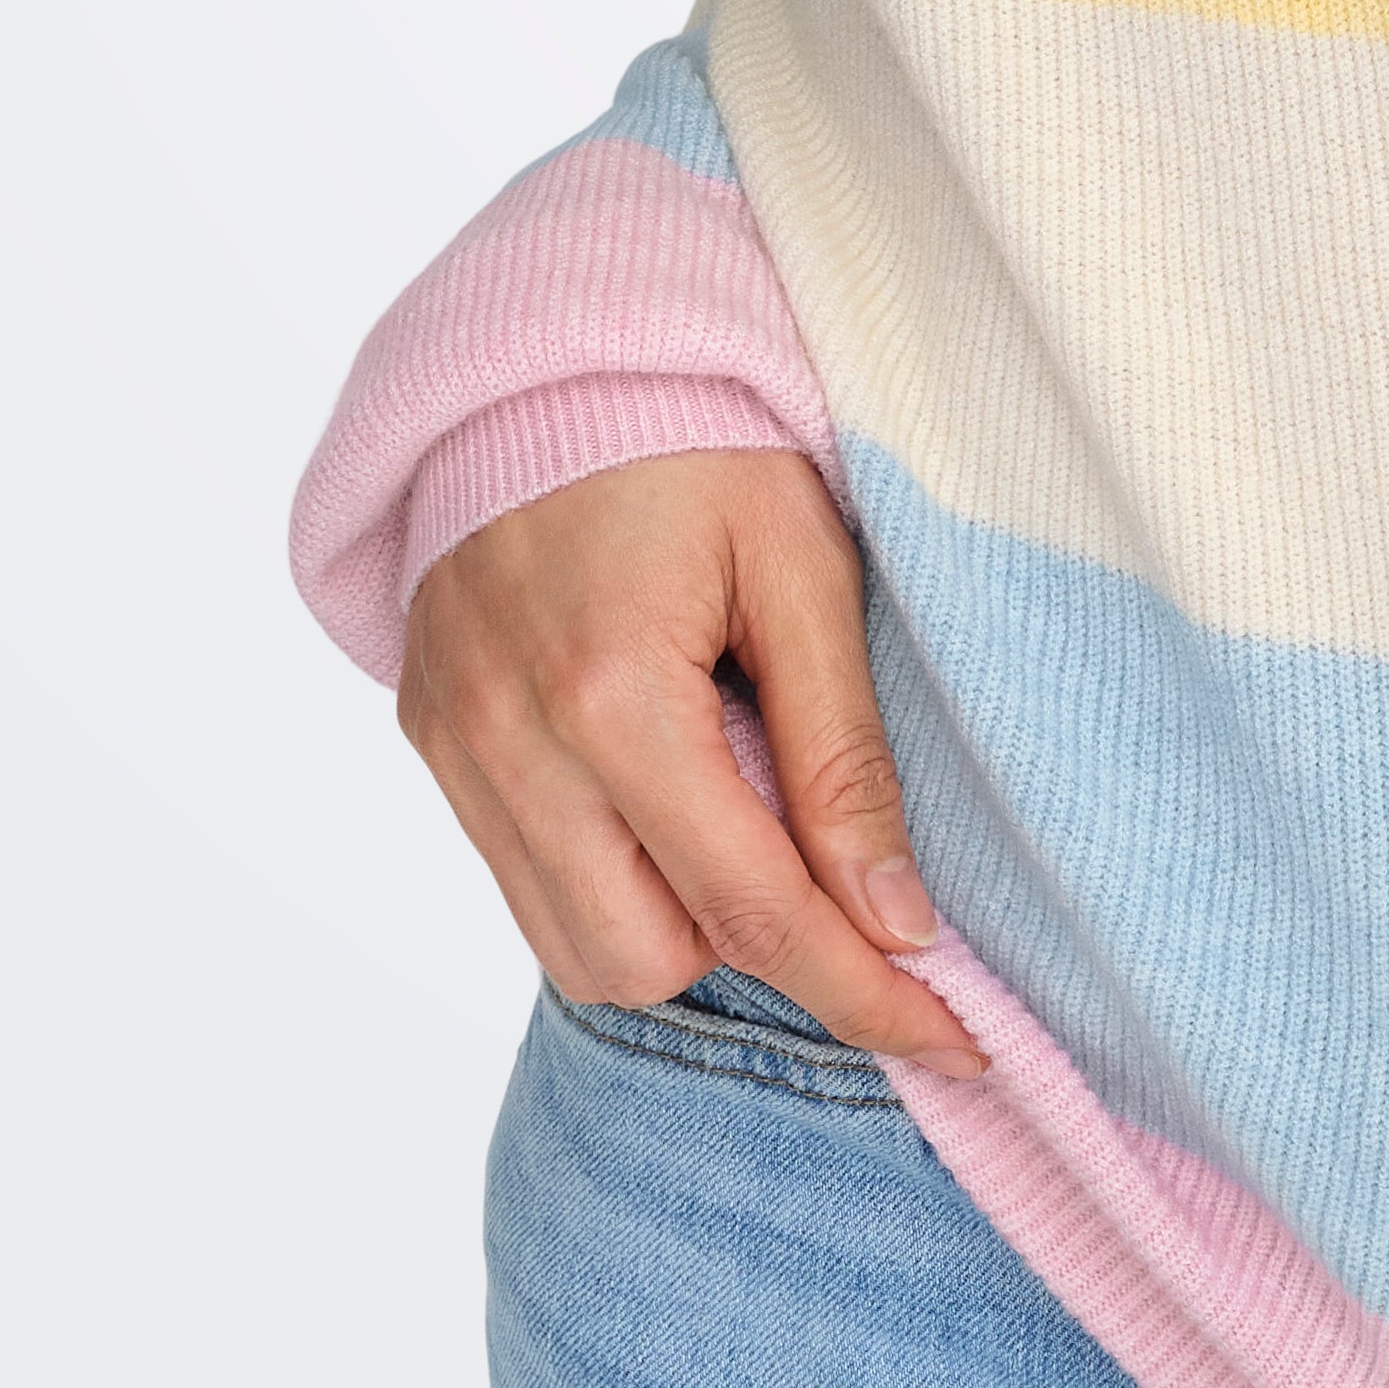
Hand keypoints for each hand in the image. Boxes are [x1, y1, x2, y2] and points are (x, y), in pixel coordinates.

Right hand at [398, 448, 988, 1080]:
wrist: (543, 343)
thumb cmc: (695, 433)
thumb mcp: (803, 564)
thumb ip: (843, 754)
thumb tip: (897, 924)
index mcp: (611, 696)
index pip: (756, 912)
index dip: (867, 994)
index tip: (958, 1044)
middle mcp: (510, 743)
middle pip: (650, 961)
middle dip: (758, 951)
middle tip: (839, 869)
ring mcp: (453, 748)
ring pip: (578, 948)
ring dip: (679, 925)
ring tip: (744, 811)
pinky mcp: (430, 738)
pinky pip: (524, 883)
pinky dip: (610, 881)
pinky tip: (669, 797)